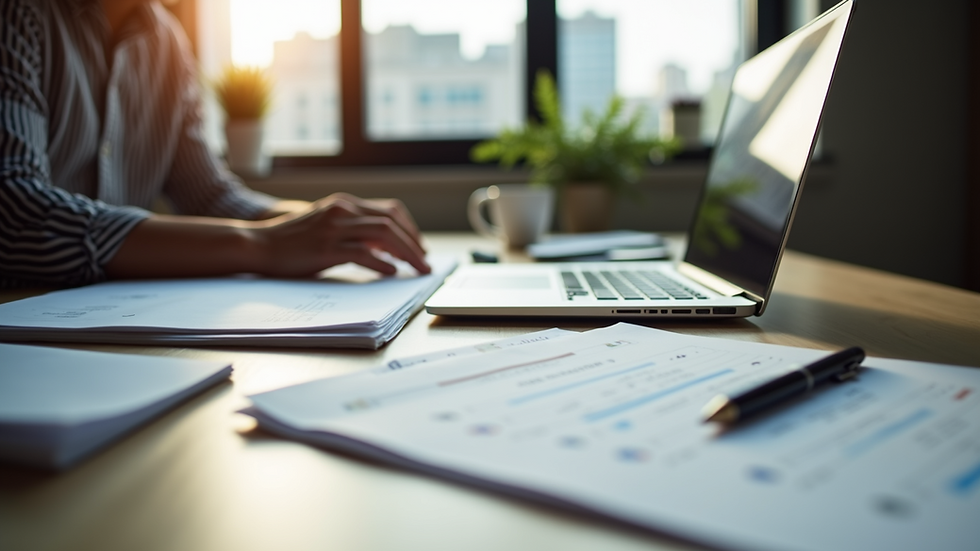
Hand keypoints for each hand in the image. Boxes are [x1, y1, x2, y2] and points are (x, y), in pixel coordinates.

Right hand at [249, 193, 430, 276]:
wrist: (259, 244)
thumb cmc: (293, 241)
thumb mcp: (328, 227)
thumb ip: (355, 231)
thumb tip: (386, 247)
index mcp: (345, 204)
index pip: (389, 210)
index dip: (410, 229)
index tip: (420, 246)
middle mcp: (342, 210)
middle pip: (391, 222)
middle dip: (414, 243)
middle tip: (426, 262)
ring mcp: (334, 227)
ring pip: (383, 234)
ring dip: (406, 253)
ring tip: (417, 269)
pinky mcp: (325, 247)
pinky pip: (362, 253)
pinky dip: (381, 263)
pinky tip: (391, 273)